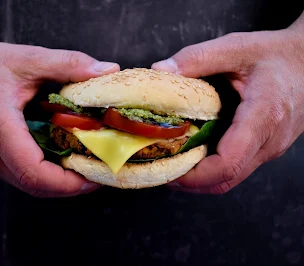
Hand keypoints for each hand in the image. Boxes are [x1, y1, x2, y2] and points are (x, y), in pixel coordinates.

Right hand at [0, 39, 118, 196]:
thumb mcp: (29, 59)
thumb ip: (70, 65)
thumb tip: (108, 70)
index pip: (33, 172)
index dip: (69, 182)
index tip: (96, 176)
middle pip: (34, 185)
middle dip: (70, 186)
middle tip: (99, 173)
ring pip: (27, 184)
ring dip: (59, 182)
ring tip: (86, 166)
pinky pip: (20, 174)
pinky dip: (45, 174)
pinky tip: (63, 158)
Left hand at [152, 16, 303, 193]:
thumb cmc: (275, 53)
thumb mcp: (235, 47)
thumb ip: (197, 58)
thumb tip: (160, 70)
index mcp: (263, 117)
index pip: (228, 162)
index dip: (193, 174)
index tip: (165, 167)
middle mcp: (269, 141)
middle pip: (226, 179)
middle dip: (189, 181)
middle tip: (159, 166)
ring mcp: (269, 148)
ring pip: (231, 178)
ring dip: (199, 178)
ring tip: (170, 162)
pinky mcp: (266, 147)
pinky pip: (237, 168)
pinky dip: (211, 168)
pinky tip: (192, 153)